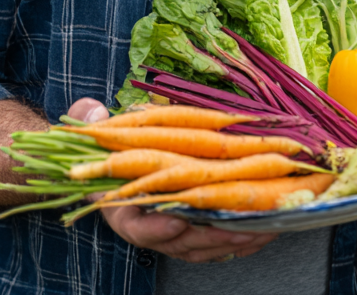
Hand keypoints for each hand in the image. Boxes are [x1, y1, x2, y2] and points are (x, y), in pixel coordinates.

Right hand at [65, 98, 278, 263]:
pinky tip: (264, 231)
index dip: (155, 229)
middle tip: (240, 227)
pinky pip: (215, 243)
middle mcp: (149, 224)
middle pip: (181, 241)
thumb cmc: (110, 148)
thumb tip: (92, 111)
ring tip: (263, 228)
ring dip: (233, 239)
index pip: (137, 225)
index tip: (175, 222)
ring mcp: (171, 231)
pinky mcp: (190, 230)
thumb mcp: (97, 131)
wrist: (110, 167)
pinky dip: (239, 240)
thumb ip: (92, 121)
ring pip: (203, 245)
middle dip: (212, 237)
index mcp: (123, 206)